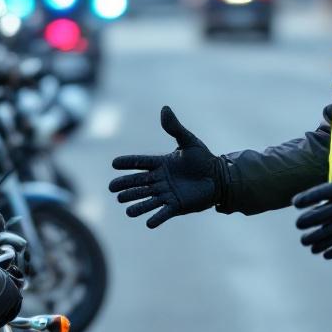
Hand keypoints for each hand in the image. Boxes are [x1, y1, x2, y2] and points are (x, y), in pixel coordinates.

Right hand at [108, 106, 220, 227]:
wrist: (220, 178)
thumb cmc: (204, 159)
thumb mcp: (189, 141)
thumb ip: (175, 128)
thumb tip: (164, 108)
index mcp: (161, 163)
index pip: (140, 163)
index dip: (128, 163)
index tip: (114, 164)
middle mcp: (160, 179)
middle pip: (139, 183)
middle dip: (126, 186)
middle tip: (112, 188)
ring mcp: (167, 194)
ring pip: (147, 199)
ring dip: (136, 203)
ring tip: (125, 207)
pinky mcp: (177, 206)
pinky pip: (164, 213)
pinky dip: (156, 218)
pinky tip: (148, 223)